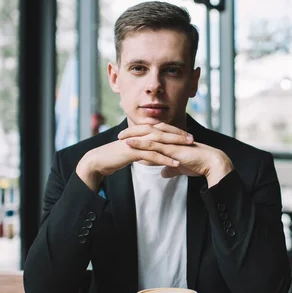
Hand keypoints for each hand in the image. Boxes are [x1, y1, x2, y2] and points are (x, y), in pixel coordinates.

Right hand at [77, 124, 193, 190]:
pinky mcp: (133, 152)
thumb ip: (143, 150)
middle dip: (178, 135)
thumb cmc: (115, 157)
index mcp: (139, 133)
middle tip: (192, 138)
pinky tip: (175, 163)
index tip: (187, 135)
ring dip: (175, 144)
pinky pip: (152, 155)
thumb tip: (153, 154)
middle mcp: (139, 135)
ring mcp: (136, 142)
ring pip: (159, 142)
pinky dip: (165, 159)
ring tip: (189, 148)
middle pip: (162, 132)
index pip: (160, 129)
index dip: (174, 131)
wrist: (98, 161)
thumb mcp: (132, 152)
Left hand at [119, 123, 233, 186]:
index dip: (141, 133)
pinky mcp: (171, 149)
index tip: (129, 135)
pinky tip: (129, 144)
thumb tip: (163, 172)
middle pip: (148, 130)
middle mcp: (170, 138)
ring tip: (120, 137)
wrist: (210, 163)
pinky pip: (152, 145)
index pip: (154, 132)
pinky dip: (139, 143)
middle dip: (133, 131)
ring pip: (148, 135)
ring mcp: (170, 142)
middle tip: (120, 133)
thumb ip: (171, 168)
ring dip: (132, 135)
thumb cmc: (199, 164)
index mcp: (172, 139)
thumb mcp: (181, 167)